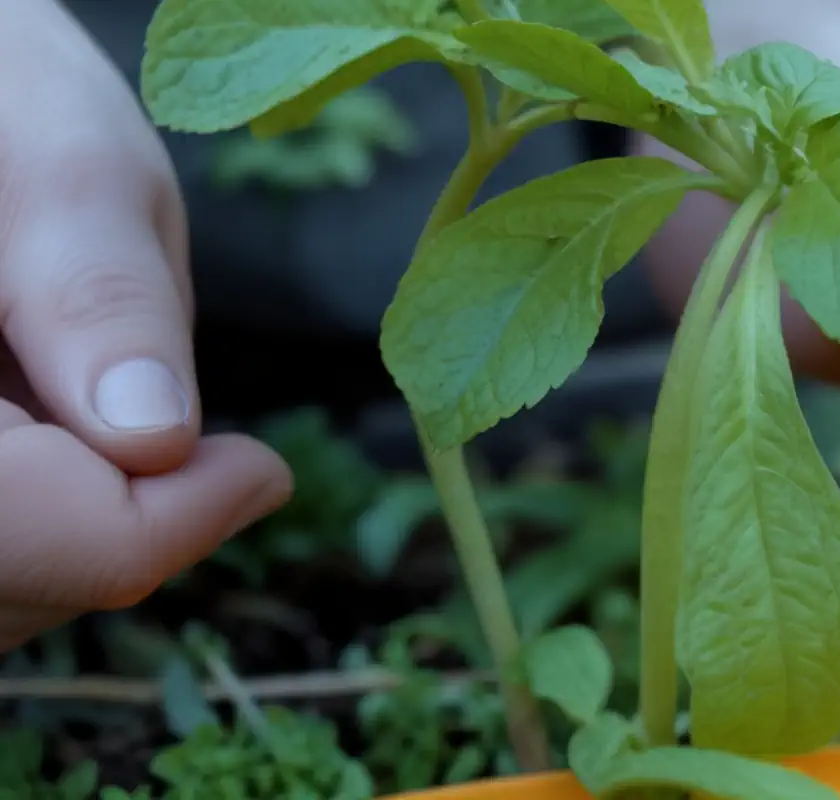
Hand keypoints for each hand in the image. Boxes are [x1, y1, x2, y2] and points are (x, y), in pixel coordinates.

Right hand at [0, 0, 291, 650]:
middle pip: (24, 581)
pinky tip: (76, 435)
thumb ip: (102, 300)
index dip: (169, 523)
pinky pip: (10, 559)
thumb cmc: (13, 107)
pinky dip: (68, 524)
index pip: (32, 538)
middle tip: (170, 418)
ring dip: (99, 533)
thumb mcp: (71, 171)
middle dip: (134, 529)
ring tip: (102, 404)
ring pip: (13, 590)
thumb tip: (157, 440)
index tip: (261, 465)